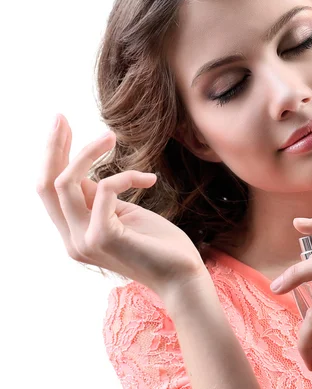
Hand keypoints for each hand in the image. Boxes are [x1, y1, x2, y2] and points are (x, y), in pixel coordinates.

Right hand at [36, 114, 207, 300]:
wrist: (182, 277)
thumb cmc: (158, 244)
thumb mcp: (123, 214)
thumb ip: (97, 199)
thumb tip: (82, 172)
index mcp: (74, 234)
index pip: (49, 191)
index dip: (52, 156)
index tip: (62, 127)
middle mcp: (71, 240)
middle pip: (45, 184)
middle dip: (53, 146)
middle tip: (61, 117)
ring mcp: (84, 241)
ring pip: (66, 182)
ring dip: (88, 152)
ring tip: (111, 136)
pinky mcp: (104, 237)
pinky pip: (104, 189)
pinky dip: (126, 176)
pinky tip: (149, 178)